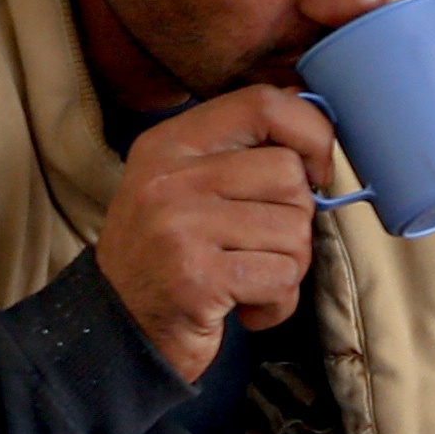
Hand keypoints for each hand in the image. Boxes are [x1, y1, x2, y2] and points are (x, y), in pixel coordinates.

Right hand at [100, 86, 347, 378]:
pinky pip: (282, 278)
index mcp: (170, 144)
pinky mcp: (197, 278)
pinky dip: (278, 304)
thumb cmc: (167, 257)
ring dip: (288, 268)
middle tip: (261, 249)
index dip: (311, 133)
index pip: (262, 104)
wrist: (118, 330)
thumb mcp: (184, 186)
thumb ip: (237, 151)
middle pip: (288, 174)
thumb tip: (307, 110)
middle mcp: (170, 178)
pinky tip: (246, 309)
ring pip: (294, 230)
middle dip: (295, 220)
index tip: (316, 173)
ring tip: (248, 281)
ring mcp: (180, 227)